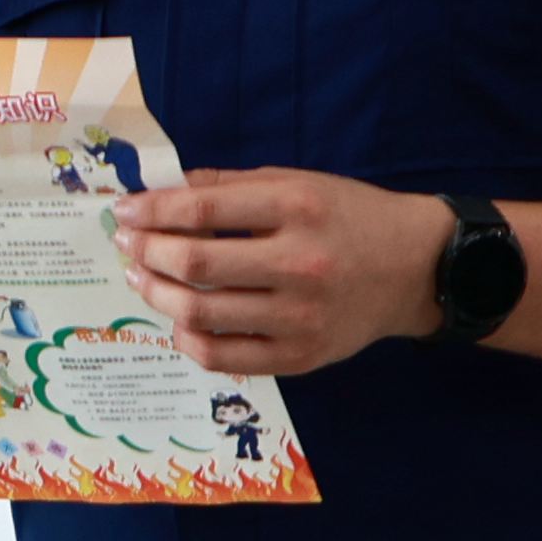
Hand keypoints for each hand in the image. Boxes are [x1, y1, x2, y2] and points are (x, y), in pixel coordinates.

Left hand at [108, 170, 452, 375]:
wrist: (415, 269)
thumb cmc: (348, 218)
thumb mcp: (298, 183)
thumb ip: (230, 187)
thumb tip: (160, 192)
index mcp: (298, 208)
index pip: (203, 209)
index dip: (153, 210)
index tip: (125, 210)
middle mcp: (300, 263)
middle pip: (196, 263)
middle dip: (146, 252)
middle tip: (128, 244)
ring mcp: (300, 317)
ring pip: (201, 314)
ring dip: (157, 294)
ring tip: (142, 278)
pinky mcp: (300, 356)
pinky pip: (223, 357)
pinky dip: (188, 339)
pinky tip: (179, 321)